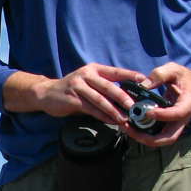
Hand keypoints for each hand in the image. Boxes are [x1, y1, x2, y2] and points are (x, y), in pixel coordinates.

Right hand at [22, 62, 147, 126]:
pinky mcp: (72, 99)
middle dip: (124, 97)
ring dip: (114, 110)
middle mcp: (86, 75)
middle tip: (135, 107)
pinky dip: (103, 116)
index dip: (130, 75)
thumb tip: (126, 98)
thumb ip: (104, 88)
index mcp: (94, 69)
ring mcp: (78, 86)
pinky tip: (112, 121)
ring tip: (125, 119)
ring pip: (100, 99)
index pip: (115, 71)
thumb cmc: (72, 90)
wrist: (46, 93)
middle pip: (109, 86)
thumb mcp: (89, 83)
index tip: (144, 81)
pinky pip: (91, 109)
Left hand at [126, 62, 190, 146]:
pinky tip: (130, 125)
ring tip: (126, 127)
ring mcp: (175, 125)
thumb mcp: (174, 70)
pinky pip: (156, 135)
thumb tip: (143, 85)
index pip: (177, 114)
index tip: (148, 112)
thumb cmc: (184, 77)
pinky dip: (143, 134)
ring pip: (161, 140)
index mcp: (188, 104)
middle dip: (148, 137)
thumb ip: (160, 74)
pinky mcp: (168, 126)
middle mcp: (182, 119)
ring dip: (143, 138)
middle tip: (130, 127)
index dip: (163, 115)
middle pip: (168, 137)